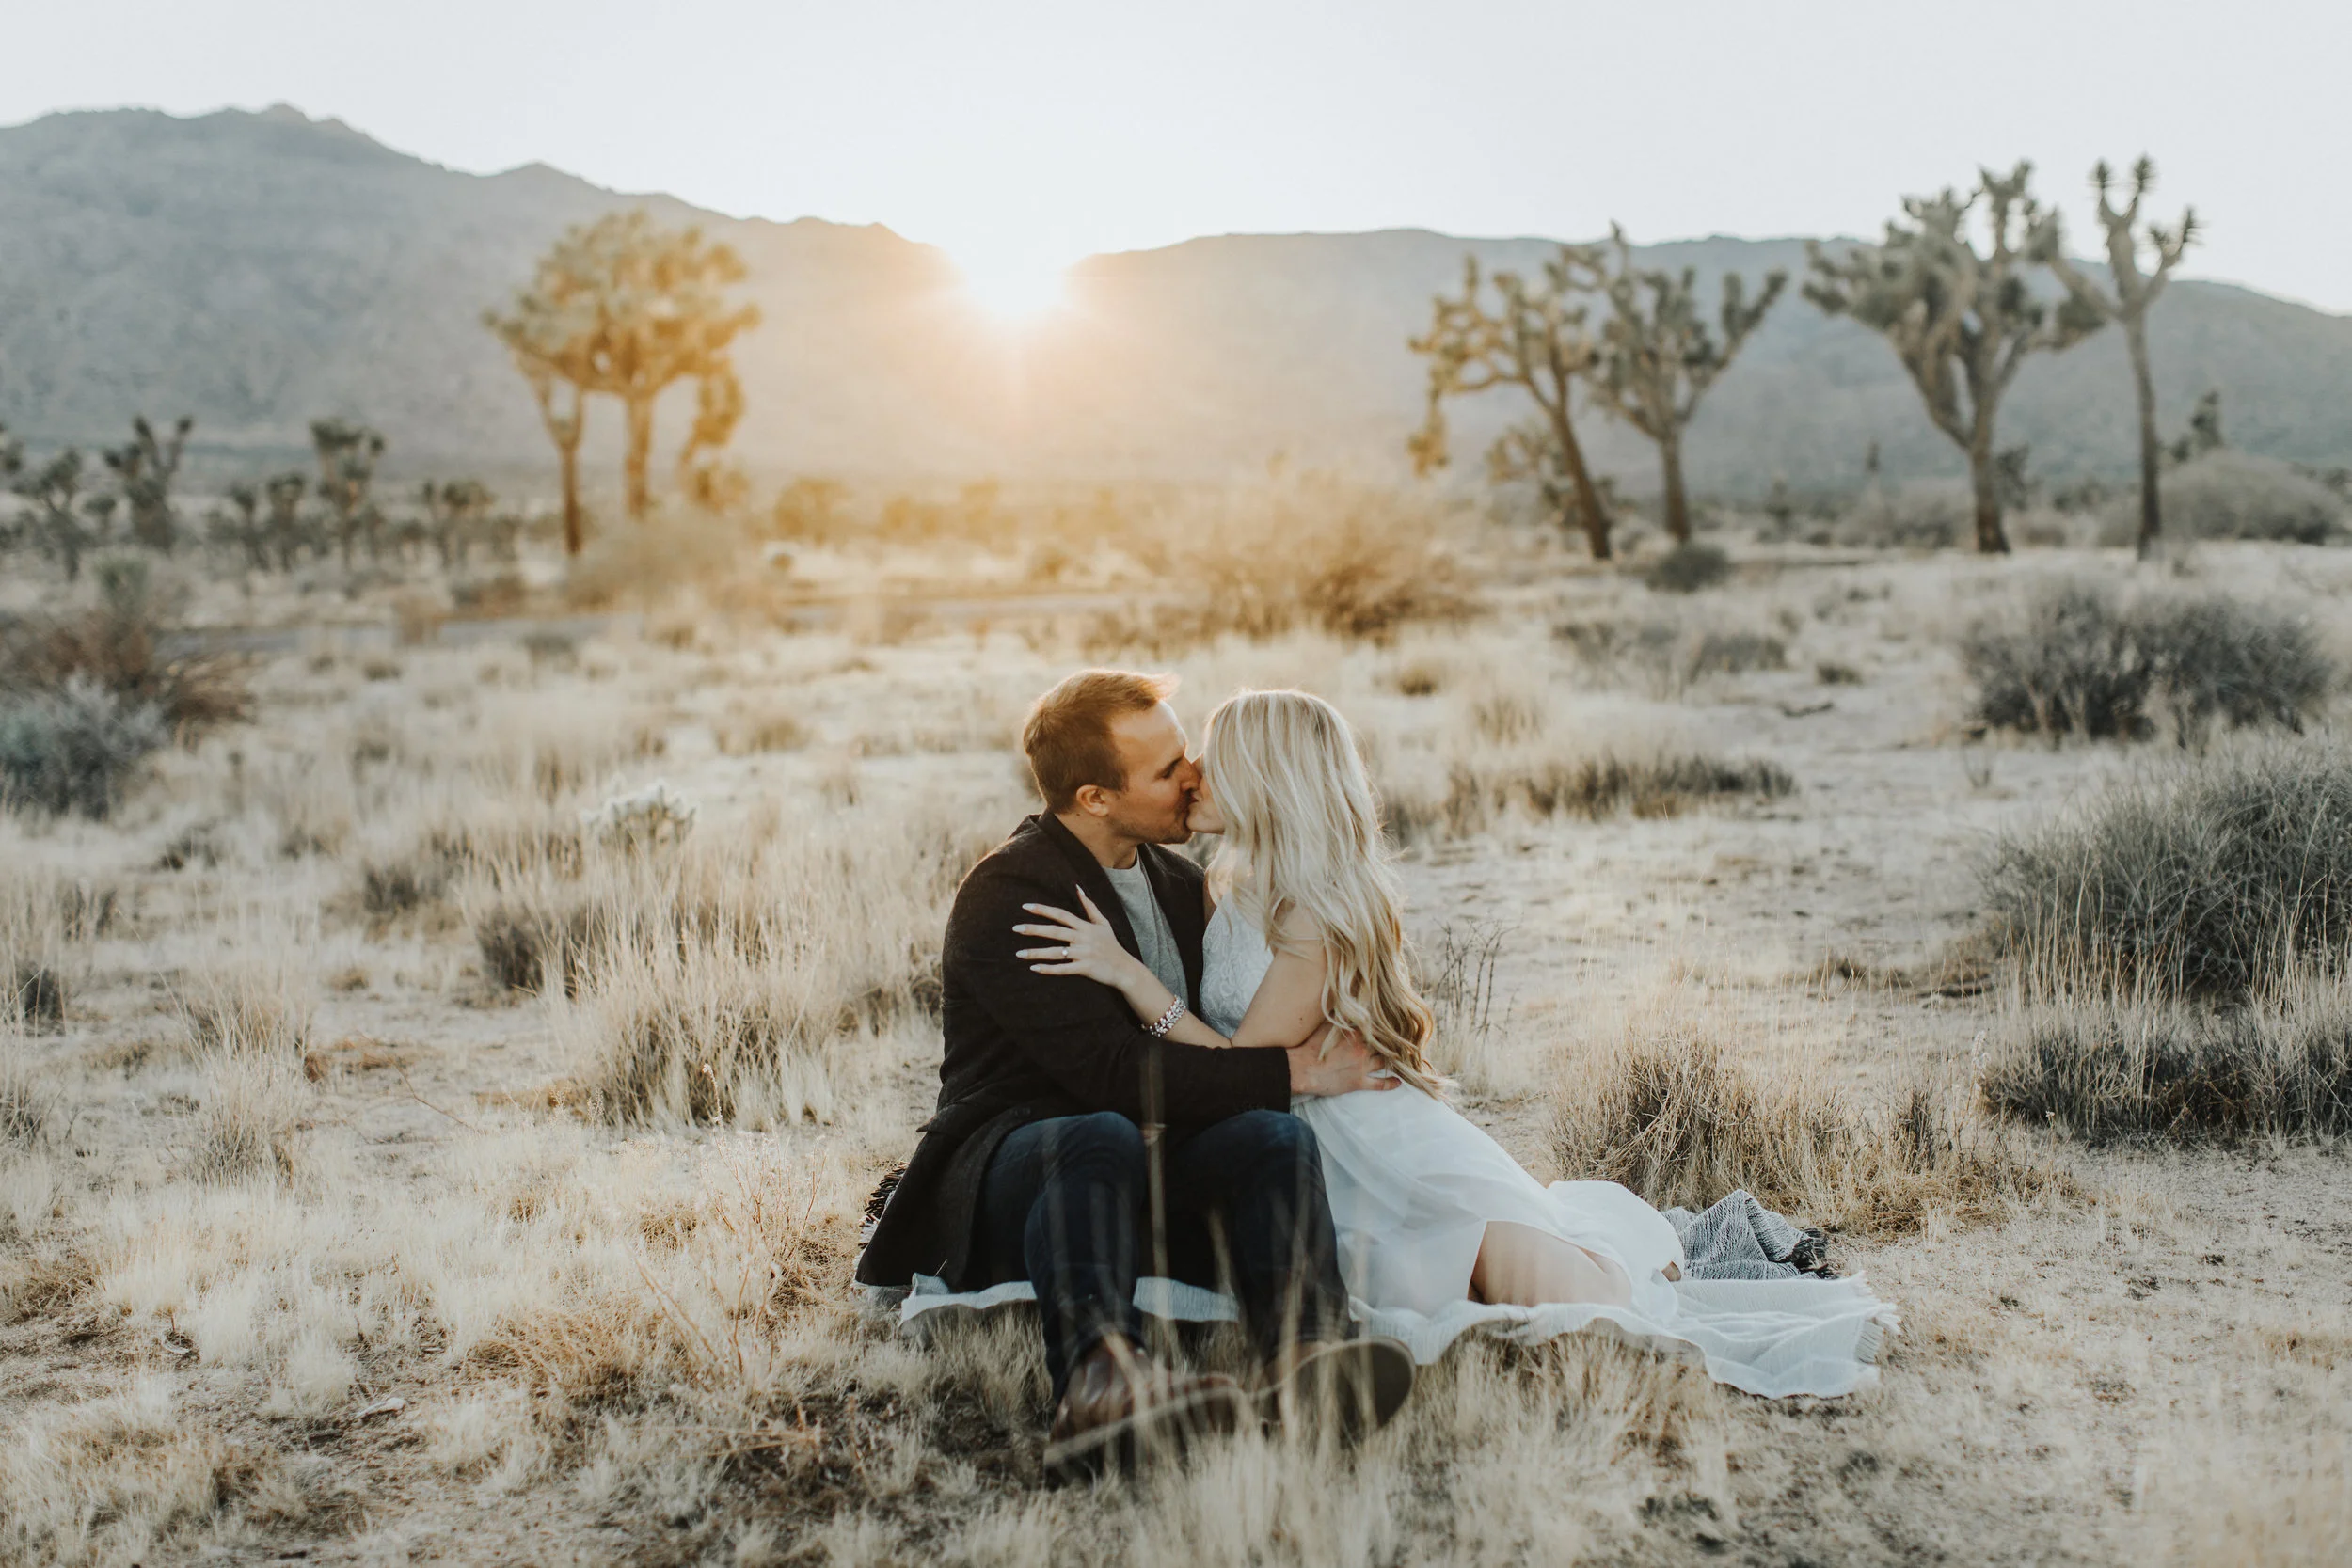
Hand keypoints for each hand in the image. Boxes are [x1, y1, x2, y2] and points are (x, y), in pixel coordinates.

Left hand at [1015, 890, 1141, 988]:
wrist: (1125, 968)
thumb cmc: (1112, 945)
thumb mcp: (1103, 923)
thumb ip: (1089, 906)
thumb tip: (1077, 888)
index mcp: (1085, 926)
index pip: (1061, 914)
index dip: (1044, 910)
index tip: (1026, 907)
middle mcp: (1083, 938)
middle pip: (1055, 931)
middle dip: (1034, 929)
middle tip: (1015, 928)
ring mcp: (1084, 954)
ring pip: (1056, 952)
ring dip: (1036, 953)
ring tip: (1019, 953)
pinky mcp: (1085, 968)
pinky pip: (1063, 969)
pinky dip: (1049, 969)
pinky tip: (1034, 968)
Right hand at [1288, 1027, 1400, 1096]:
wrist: (1301, 1070)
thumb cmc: (1309, 1047)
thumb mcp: (1323, 1025)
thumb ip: (1338, 1016)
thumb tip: (1344, 1003)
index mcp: (1354, 1033)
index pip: (1375, 1027)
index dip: (1383, 1026)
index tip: (1391, 1024)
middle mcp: (1362, 1049)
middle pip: (1383, 1043)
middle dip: (1390, 1042)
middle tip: (1399, 1040)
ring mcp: (1362, 1067)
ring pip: (1384, 1061)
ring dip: (1390, 1059)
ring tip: (1398, 1057)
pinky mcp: (1359, 1083)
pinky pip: (1380, 1084)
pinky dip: (1390, 1083)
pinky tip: (1398, 1081)